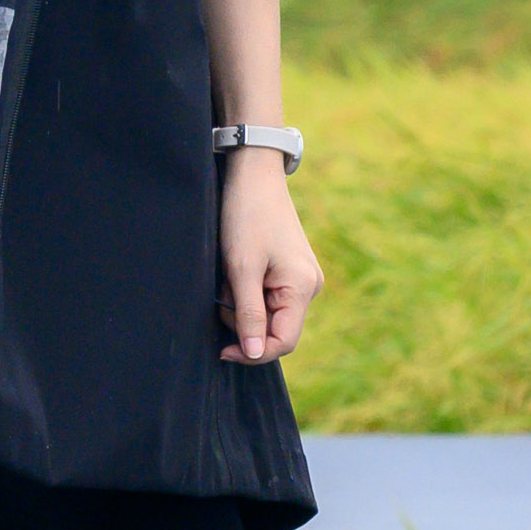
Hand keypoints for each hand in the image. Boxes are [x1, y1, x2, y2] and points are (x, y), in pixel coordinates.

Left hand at [217, 153, 323, 363]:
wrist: (254, 175)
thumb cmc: (247, 216)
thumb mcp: (242, 268)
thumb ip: (249, 314)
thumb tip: (253, 354)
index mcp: (303, 287)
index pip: (283, 342)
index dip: (253, 352)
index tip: (223, 350)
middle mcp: (309, 286)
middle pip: (275, 329)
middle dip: (243, 321)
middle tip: (221, 294)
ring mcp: (301, 278)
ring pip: (267, 313)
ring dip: (241, 304)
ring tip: (228, 274)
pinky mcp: (289, 270)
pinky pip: (267, 296)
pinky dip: (246, 291)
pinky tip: (235, 271)